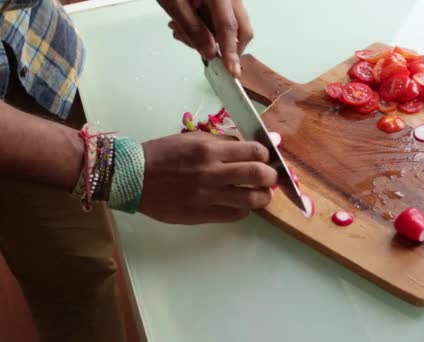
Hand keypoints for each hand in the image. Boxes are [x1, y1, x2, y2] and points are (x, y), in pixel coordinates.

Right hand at [139, 132, 276, 224]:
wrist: (133, 176)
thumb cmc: (163, 154)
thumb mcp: (193, 138)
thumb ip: (223, 142)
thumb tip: (253, 143)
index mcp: (210, 149)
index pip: (255, 151)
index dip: (266, 155)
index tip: (264, 158)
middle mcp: (212, 172)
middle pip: (258, 175)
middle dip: (271, 176)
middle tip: (269, 178)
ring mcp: (207, 195)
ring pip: (251, 199)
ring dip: (262, 197)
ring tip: (261, 194)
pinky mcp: (201, 214)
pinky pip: (234, 215)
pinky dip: (244, 210)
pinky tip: (240, 205)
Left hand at [158, 0, 252, 76]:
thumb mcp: (174, 3)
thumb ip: (193, 29)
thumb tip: (209, 52)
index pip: (228, 27)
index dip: (230, 51)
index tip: (232, 71)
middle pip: (241, 28)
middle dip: (228, 48)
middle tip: (209, 57)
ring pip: (231, 27)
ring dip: (210, 38)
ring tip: (180, 32)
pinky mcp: (220, 1)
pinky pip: (221, 20)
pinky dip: (206, 29)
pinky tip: (184, 26)